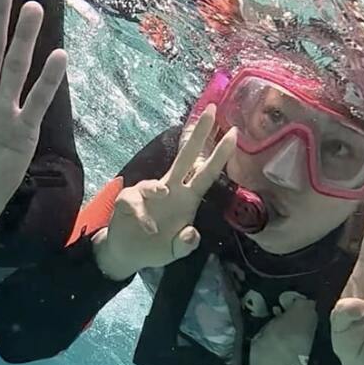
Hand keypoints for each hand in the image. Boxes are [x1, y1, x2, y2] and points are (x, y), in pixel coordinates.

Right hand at [94, 106, 236, 280]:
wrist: (128, 254)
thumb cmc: (157, 247)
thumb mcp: (176, 251)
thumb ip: (186, 245)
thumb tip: (190, 233)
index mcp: (187, 198)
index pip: (207, 172)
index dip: (221, 154)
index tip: (235, 133)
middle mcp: (171, 190)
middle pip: (187, 157)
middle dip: (199, 134)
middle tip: (212, 110)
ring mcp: (149, 194)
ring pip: (154, 183)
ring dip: (156, 190)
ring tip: (161, 200)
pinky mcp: (129, 201)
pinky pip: (135, 202)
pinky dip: (141, 215)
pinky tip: (147, 228)